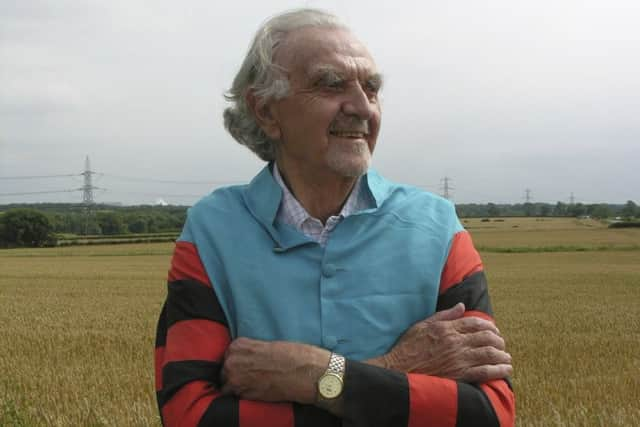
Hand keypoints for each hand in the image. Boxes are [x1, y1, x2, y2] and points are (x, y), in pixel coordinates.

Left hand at [221, 337, 329, 403]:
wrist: (306, 373)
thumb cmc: (294, 356)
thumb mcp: (269, 345)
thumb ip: (252, 351)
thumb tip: (247, 359)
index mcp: (239, 345)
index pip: (228, 354)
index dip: (238, 361)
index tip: (246, 365)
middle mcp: (233, 361)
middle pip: (225, 370)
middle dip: (236, 374)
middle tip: (251, 375)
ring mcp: (237, 379)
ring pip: (227, 386)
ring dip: (237, 386)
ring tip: (253, 385)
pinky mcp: (245, 395)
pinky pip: (236, 397)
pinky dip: (244, 396)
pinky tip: (256, 392)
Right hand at [373, 303, 511, 382]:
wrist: (399, 369)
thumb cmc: (408, 347)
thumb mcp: (422, 325)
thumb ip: (444, 315)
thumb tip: (461, 306)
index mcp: (447, 328)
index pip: (475, 323)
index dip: (489, 326)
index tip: (494, 330)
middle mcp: (455, 342)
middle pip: (486, 337)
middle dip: (498, 340)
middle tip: (502, 344)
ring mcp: (459, 359)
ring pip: (489, 353)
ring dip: (502, 354)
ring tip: (507, 357)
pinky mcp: (460, 375)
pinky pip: (485, 371)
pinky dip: (499, 370)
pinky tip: (506, 369)